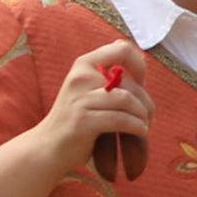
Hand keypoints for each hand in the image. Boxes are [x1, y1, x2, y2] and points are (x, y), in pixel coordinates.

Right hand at [32, 50, 150, 178]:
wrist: (48, 147)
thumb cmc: (77, 120)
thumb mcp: (88, 91)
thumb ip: (109, 78)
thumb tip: (140, 61)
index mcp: (83, 65)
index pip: (121, 49)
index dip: (139, 65)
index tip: (141, 83)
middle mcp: (80, 77)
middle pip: (130, 83)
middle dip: (146, 103)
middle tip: (148, 118)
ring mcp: (80, 99)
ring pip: (127, 100)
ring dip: (142, 116)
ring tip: (144, 126)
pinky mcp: (83, 121)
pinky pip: (121, 119)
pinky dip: (136, 126)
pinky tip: (140, 132)